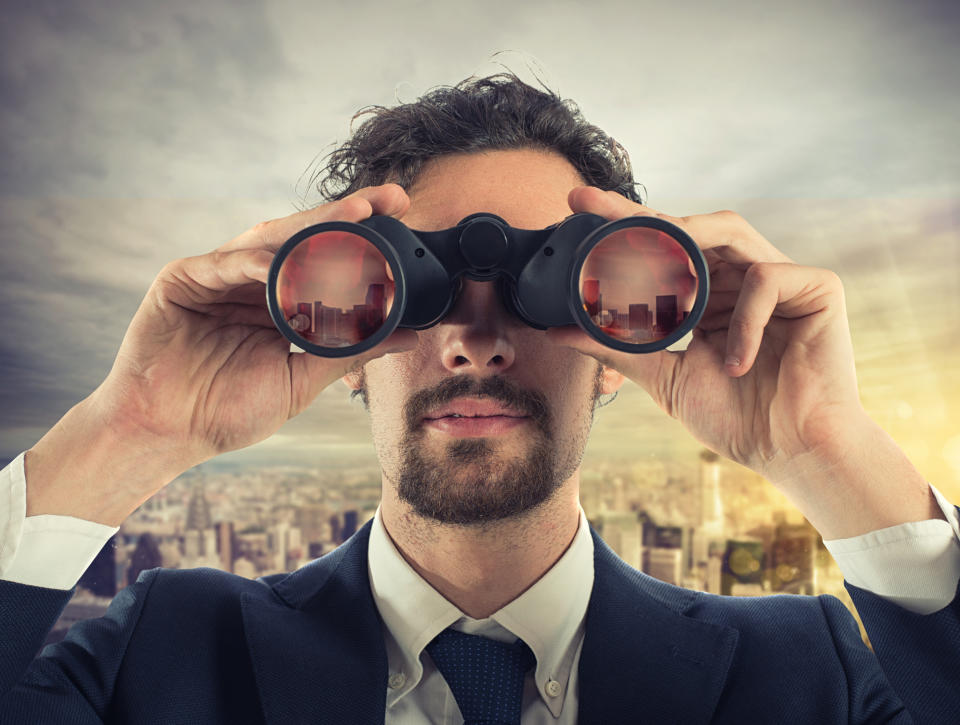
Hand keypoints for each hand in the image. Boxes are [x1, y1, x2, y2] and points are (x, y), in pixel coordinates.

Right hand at [27, 184, 418, 523]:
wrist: (168, 432)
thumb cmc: (229, 410)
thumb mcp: (302, 376)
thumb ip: (352, 350)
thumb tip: (409, 335)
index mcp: (280, 300)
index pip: (326, 259)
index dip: (363, 239)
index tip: (404, 217)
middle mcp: (252, 280)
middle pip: (304, 239)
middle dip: (347, 216)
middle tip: (390, 198)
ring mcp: (218, 276)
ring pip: (269, 241)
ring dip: (311, 226)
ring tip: (355, 214)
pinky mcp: (183, 279)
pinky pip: (224, 263)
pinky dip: (255, 262)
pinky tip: (284, 262)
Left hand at [548, 186, 866, 485]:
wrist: (791, 453)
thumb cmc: (736, 417)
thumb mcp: (664, 375)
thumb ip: (615, 348)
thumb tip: (556, 330)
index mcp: (710, 293)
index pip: (664, 247)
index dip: (623, 225)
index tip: (577, 206)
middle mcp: (740, 277)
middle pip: (689, 225)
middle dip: (638, 214)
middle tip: (590, 202)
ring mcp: (781, 278)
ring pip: (728, 230)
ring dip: (685, 240)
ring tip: (651, 264)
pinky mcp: (818, 287)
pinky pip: (766, 278)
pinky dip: (743, 318)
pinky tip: (733, 361)